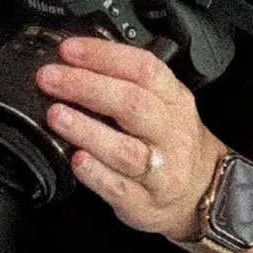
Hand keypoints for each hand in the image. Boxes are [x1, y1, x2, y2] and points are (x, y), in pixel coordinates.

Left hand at [34, 34, 219, 239]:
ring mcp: (161, 171)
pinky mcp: (144, 202)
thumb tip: (74, 62)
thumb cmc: (172, 143)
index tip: (69, 51)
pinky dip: (94, 173)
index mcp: (175, 100)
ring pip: (125, 149)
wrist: (202, 193)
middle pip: (132, 104)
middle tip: (50, 79)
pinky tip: (76, 159)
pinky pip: (118, 187)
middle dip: (85, 87)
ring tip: (56, 115)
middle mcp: (172, 133)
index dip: (103, 56)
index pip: (143, 69)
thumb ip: (128, 83)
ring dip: (86, 130)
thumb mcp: (165, 105)